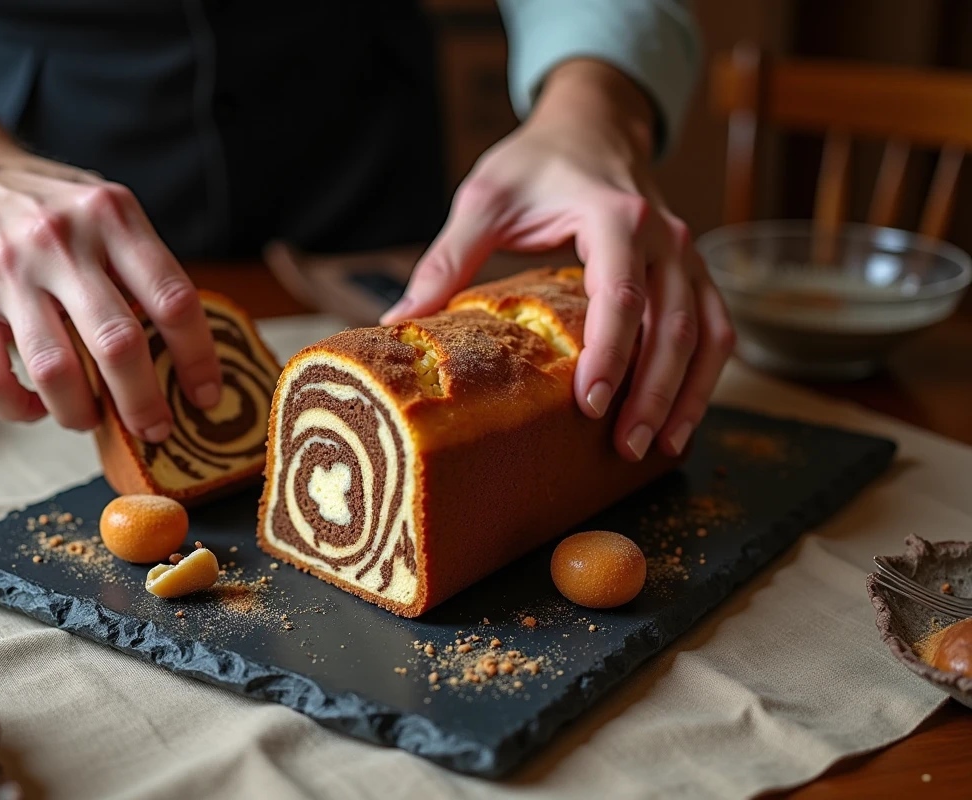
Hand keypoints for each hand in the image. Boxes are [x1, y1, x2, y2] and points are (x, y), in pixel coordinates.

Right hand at [0, 139, 221, 439]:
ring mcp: (7, 273)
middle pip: (118, 343)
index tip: (207, 395)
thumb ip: (141, 270)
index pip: (173, 299)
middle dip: (144, 402)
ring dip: (81, 413)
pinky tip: (38, 408)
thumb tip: (184, 357)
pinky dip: (22, 410)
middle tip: (155, 428)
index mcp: (112, 218)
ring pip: (56, 371)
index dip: (197, 358)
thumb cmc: (49, 208)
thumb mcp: (106, 214)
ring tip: (93, 419)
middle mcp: (59, 241)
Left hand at [382, 60, 734, 461]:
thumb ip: (447, 259)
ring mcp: (687, 256)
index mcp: (614, 215)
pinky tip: (682, 421)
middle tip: (623, 447)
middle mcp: (665, 236)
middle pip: (673, 325)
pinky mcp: (692, 272)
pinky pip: (717, 329)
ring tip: (656, 449)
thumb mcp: (484, 197)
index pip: (620, 293)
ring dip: (688, 395)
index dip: (609, 353)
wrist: (593, 122)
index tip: (589, 404)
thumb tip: (398, 320)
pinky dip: (707, 377)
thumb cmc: (537, 161)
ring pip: (707, 334)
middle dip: (653, 393)